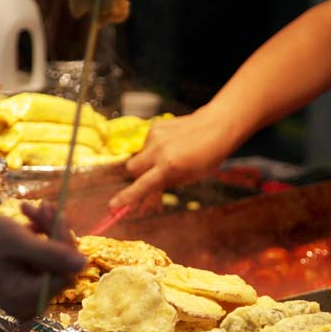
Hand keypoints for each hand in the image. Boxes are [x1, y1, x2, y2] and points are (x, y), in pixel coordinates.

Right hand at [0, 205, 85, 319]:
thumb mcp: (15, 242)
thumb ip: (50, 254)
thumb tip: (85, 264)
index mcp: (24, 300)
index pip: (64, 274)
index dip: (65, 244)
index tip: (57, 213)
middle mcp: (28, 302)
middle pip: (61, 266)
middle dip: (54, 233)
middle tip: (43, 204)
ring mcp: (27, 292)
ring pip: (54, 257)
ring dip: (46, 229)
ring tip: (28, 207)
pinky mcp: (26, 278)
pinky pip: (44, 256)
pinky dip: (39, 234)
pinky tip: (27, 217)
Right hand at [109, 107, 239, 208]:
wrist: (217, 126)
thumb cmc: (207, 157)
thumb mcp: (190, 177)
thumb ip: (167, 184)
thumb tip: (149, 193)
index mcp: (170, 166)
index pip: (142, 186)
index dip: (127, 197)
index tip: (113, 205)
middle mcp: (158, 151)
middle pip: (132, 169)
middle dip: (137, 176)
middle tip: (151, 177)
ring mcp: (155, 136)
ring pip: (139, 156)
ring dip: (148, 161)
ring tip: (170, 157)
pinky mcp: (155, 126)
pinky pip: (147, 144)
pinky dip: (154, 149)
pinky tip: (171, 145)